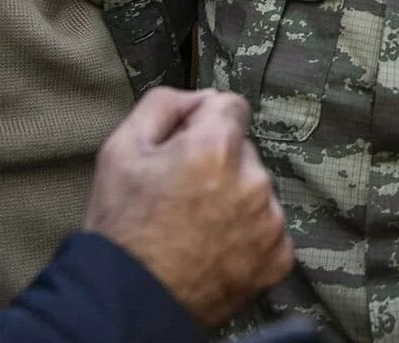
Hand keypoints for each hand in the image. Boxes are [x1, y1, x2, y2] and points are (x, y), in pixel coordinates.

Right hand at [83, 89, 293, 326]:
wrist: (131, 302)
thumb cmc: (121, 227)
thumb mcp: (120, 149)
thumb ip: (164, 105)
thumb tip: (200, 96)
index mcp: (216, 148)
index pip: (231, 105)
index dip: (203, 122)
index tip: (185, 146)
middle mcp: (253, 181)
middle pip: (243, 152)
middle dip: (218, 164)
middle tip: (181, 195)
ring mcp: (270, 222)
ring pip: (256, 191)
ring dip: (234, 200)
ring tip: (195, 228)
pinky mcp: (278, 257)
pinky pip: (267, 229)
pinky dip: (247, 236)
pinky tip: (214, 249)